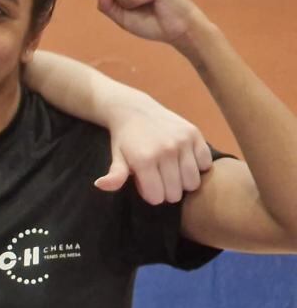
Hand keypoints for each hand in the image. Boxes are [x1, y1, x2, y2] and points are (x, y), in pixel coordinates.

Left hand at [94, 98, 211, 204]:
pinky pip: (206, 164)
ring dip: (184, 183)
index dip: (151, 195)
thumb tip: (100, 185)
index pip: (157, 197)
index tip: (147, 185)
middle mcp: (166, 151)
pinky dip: (198, 167)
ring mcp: (183, 142)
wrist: (135, 110)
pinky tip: (185, 162)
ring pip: (193, 182)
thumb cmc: (125, 139)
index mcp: (144, 160)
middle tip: (160, 179)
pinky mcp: (195, 134)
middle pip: (176, 193)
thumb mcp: (117, 157)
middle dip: (167, 192)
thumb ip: (115, 175)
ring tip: (173, 173)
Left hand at [95, 0, 208, 50]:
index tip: (136, 7)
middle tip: (144, 5)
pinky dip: (136, 0)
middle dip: (122, 2)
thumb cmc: (152, 22)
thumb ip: (106, 4)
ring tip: (150, 1)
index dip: (116, 3)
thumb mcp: (121, 16)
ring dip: (130, 1)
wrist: (178, 30)